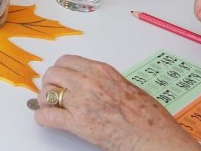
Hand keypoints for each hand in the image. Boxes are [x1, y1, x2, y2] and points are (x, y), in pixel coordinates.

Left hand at [33, 54, 198, 149]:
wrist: (156, 138)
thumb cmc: (149, 118)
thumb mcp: (126, 86)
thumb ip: (104, 81)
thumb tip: (90, 82)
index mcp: (101, 71)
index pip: (67, 61)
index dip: (60, 71)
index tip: (59, 78)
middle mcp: (88, 82)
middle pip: (53, 74)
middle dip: (50, 83)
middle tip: (52, 92)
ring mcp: (82, 102)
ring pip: (47, 93)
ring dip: (45, 100)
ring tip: (50, 107)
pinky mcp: (78, 123)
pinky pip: (49, 116)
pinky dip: (43, 118)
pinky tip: (46, 120)